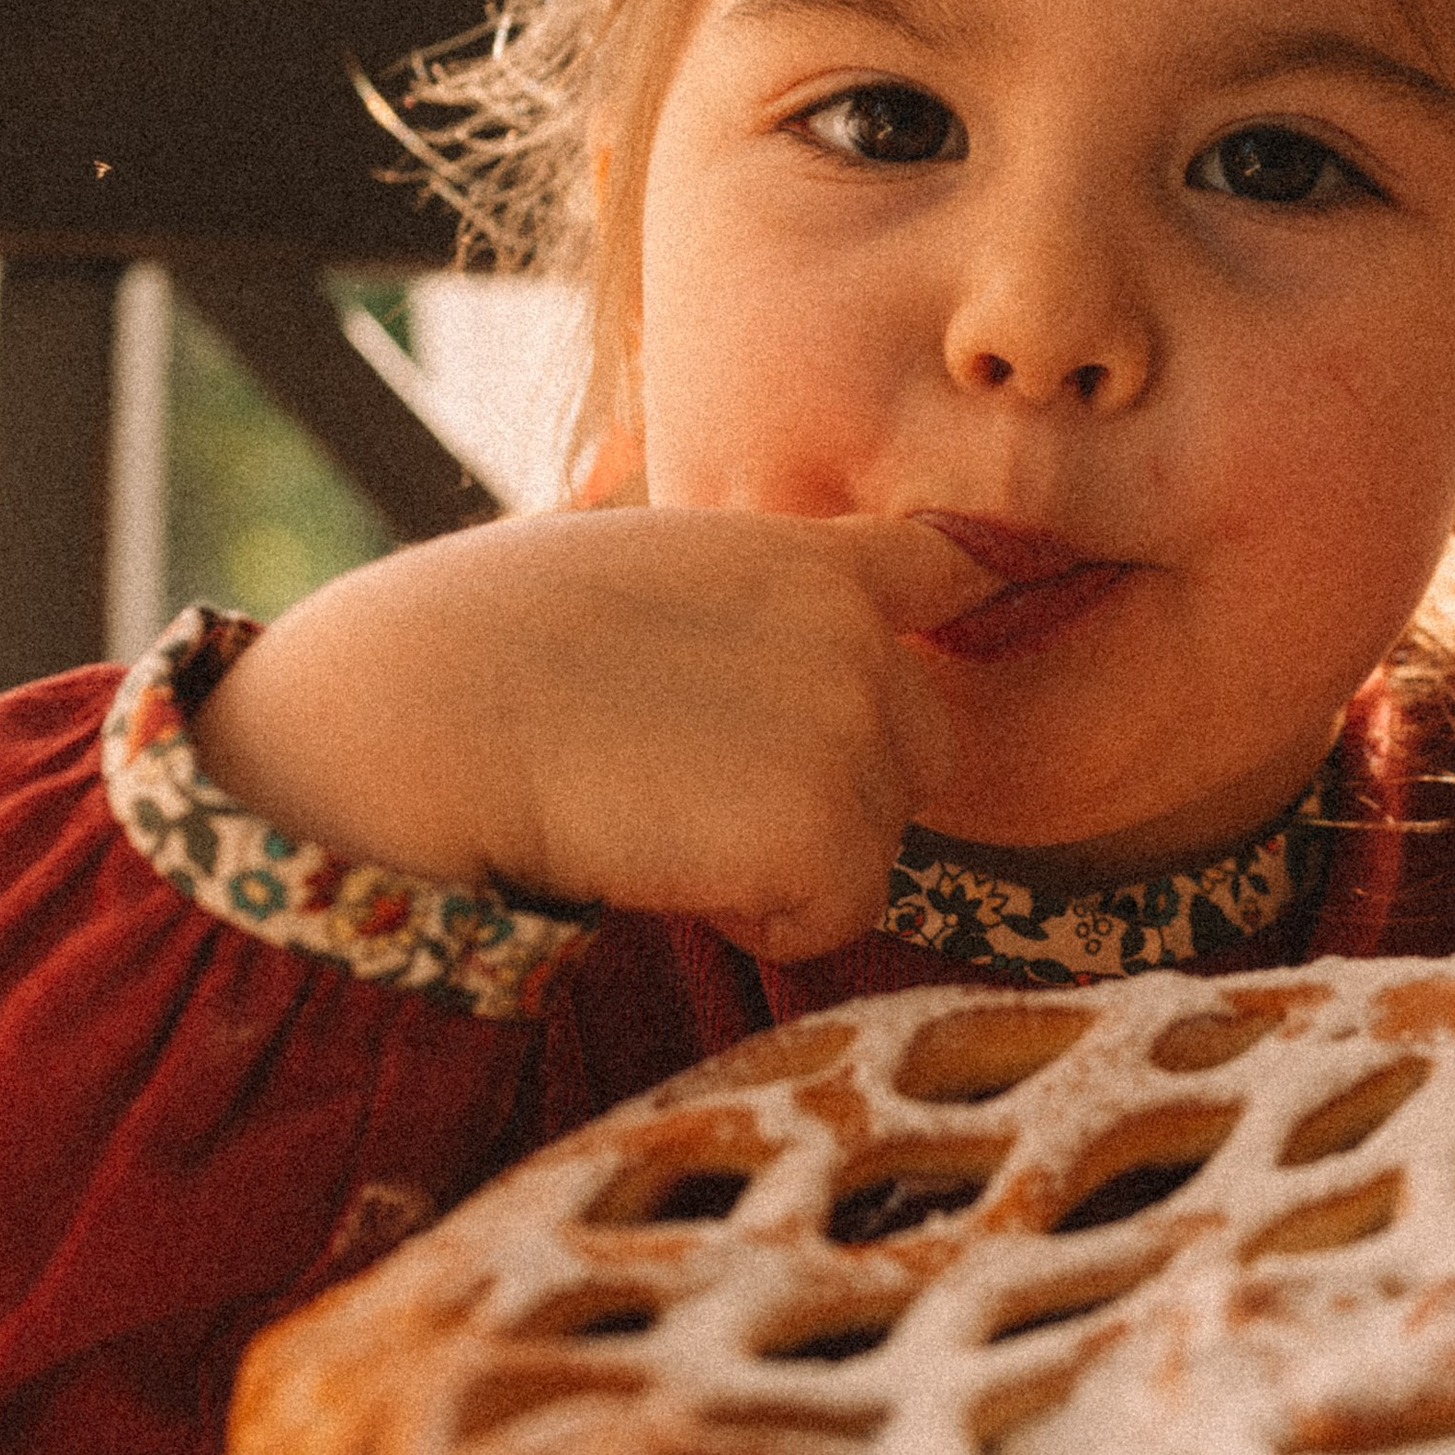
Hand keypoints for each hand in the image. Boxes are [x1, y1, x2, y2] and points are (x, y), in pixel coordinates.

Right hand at [193, 508, 992, 957]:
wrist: (422, 708)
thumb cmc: (472, 640)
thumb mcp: (616, 556)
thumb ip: (710, 584)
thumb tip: (658, 539)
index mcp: (806, 555)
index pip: (951, 560)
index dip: (990, 589)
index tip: (1033, 587)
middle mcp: (855, 632)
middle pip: (921, 745)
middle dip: (831, 788)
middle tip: (689, 782)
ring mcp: (850, 724)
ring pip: (875, 841)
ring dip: (782, 860)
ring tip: (656, 810)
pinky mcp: (826, 824)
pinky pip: (834, 913)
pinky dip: (757, 915)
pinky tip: (663, 860)